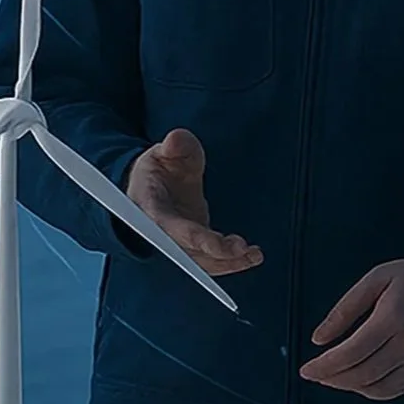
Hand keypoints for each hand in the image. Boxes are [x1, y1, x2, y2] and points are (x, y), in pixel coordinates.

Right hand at [124, 130, 262, 276]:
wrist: (151, 183)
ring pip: (202, 261)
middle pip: (188, 252)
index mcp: (151, 208)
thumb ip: (174, 147)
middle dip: (216, 254)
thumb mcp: (163, 152)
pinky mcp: (193, 245)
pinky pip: (211, 261)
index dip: (195, 239)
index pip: (171, 228)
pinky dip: (230, 262)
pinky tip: (250, 255)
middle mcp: (163, 232)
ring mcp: (179, 241)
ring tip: (253, 254)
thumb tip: (176, 140)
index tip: (218, 245)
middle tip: (242, 249)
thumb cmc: (157, 168)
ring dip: (228, 262)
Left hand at [301, 260, 403, 399]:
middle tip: (313, 374)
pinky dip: (370, 390)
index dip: (325, 365)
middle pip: (362, 374)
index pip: (352, 352)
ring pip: (377, 388)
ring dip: (348, 387)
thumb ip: (344, 309)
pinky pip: (394, 390)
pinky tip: (355, 381)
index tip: (305, 370)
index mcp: (393, 318)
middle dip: (332, 378)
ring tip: (330, 377)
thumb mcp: (374, 279)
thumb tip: (318, 339)